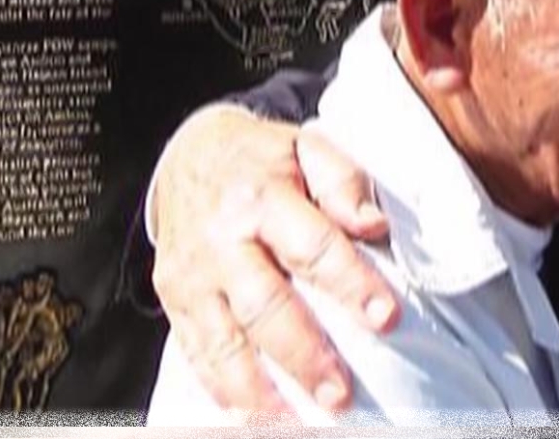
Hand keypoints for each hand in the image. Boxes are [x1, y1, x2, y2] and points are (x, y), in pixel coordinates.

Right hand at [149, 105, 397, 416]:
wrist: (187, 154)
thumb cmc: (265, 159)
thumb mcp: (307, 147)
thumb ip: (343, 181)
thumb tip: (374, 225)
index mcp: (261, 197)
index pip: (311, 245)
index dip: (350, 282)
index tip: (386, 317)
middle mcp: (220, 239)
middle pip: (263, 305)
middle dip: (303, 354)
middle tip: (340, 394)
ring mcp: (191, 275)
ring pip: (223, 341)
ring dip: (258, 390)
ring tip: (297, 423)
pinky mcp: (172, 299)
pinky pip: (193, 351)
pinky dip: (220, 389)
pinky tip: (251, 417)